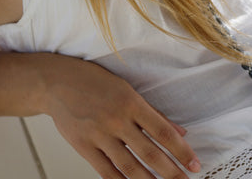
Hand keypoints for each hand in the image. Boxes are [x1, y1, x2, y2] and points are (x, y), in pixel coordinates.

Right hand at [40, 54, 199, 177]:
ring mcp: (99, 135)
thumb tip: (179, 131)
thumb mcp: (127, 89)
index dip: (181, 150)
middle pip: (149, 153)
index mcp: (131, 102)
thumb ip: (153, 112)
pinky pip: (106, 172)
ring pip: (130, 167)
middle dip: (171, 171)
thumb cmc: (95, 82)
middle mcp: (117, 120)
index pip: (163, 132)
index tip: (194, 163)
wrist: (58, 82)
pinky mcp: (83, 147)